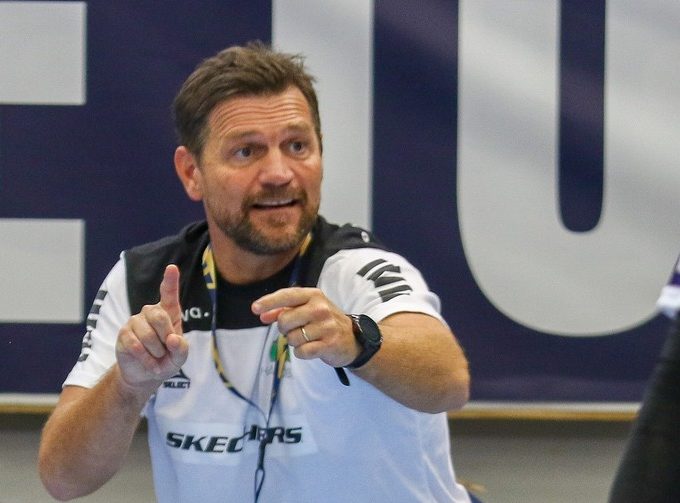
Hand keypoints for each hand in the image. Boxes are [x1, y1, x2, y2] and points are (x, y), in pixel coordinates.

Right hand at [115, 265, 188, 389]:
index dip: (170, 281)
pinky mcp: (123, 333)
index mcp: (169, 313)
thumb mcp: (180, 357)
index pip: (169, 294)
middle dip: (166, 338)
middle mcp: (151, 312)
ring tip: (157, 357)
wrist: (145, 375)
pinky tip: (149, 363)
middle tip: (167, 350)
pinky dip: (146, 359)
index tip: (172, 268)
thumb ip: (181, 348)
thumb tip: (173, 339)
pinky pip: (135, 345)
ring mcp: (135, 321)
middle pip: (159, 316)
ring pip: (148, 335)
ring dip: (156, 352)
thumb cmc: (167, 360)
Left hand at [252, 287, 359, 367]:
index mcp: (314, 295)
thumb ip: (284, 310)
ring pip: (291, 338)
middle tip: (295, 329)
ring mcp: (326, 326)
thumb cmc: (324, 322)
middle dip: (284, 329)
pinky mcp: (329, 344)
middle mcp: (320, 308)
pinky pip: (301, 351)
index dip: (269, 302)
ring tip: (307, 338)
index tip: (255, 309)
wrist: (352, 339)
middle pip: (284, 320)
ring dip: (294, 341)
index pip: (287, 295)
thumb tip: (262, 315)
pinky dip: (302, 352)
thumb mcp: (307, 309)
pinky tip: (311, 348)